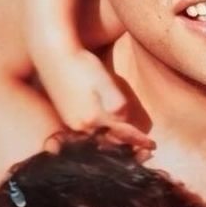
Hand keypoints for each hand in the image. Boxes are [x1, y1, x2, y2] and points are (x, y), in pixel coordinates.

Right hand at [40, 48, 154, 153]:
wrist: (53, 53)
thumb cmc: (82, 64)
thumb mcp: (104, 81)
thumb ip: (116, 103)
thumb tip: (125, 121)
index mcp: (94, 118)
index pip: (123, 134)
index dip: (139, 140)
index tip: (153, 146)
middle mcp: (82, 126)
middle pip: (109, 142)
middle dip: (126, 147)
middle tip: (144, 152)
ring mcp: (72, 123)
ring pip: (98, 140)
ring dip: (113, 144)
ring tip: (127, 145)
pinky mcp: (67, 117)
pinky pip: (87, 134)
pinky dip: (100, 137)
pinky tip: (106, 133)